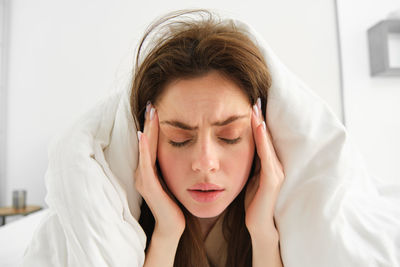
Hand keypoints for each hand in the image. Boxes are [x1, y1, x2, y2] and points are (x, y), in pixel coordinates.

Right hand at [135, 102, 184, 235]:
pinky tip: (145, 136)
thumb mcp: (175, 178)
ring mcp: (143, 178)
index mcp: (149, 169)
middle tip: (152, 103)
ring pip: (145, 149)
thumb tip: (183, 147)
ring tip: (150, 113)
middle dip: (149, 122)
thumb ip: (174, 163)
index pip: (151, 142)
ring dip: (147, 130)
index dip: (153, 125)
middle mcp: (143, 171)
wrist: (174, 225)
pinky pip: (146, 164)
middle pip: (146, 141)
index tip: (157, 107)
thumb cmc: (176, 201)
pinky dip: (145, 149)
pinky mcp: (148, 186)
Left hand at [245, 99, 284, 235]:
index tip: (249, 104)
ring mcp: (276, 172)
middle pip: (267, 137)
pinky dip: (263, 141)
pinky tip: (258, 128)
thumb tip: (237, 147)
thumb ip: (248, 163)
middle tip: (254, 98)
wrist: (258, 224)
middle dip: (260, 118)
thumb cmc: (253, 202)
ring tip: (255, 108)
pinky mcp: (273, 180)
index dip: (256, 122)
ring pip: (268, 143)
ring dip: (262, 125)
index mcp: (268, 164)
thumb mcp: (248, 177)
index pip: (262, 139)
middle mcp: (275, 165)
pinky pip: (267, 157)